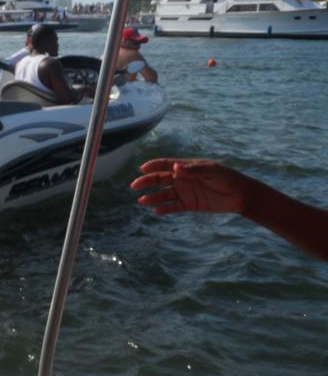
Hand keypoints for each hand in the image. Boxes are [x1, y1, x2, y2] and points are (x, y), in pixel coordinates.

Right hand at [130, 159, 248, 214]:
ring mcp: (185, 192)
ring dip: (152, 197)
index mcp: (186, 167)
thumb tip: (175, 166)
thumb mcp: (212, 171)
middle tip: (135, 186)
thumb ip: (193, 170)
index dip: (153, 166)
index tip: (142, 169)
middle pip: (160, 179)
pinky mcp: (189, 205)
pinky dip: (164, 209)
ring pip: (163, 194)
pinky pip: (173, 207)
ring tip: (142, 202)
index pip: (165, 164)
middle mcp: (182, 179)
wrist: (240, 195)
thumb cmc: (227, 178)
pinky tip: (155, 211)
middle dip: (146, 182)